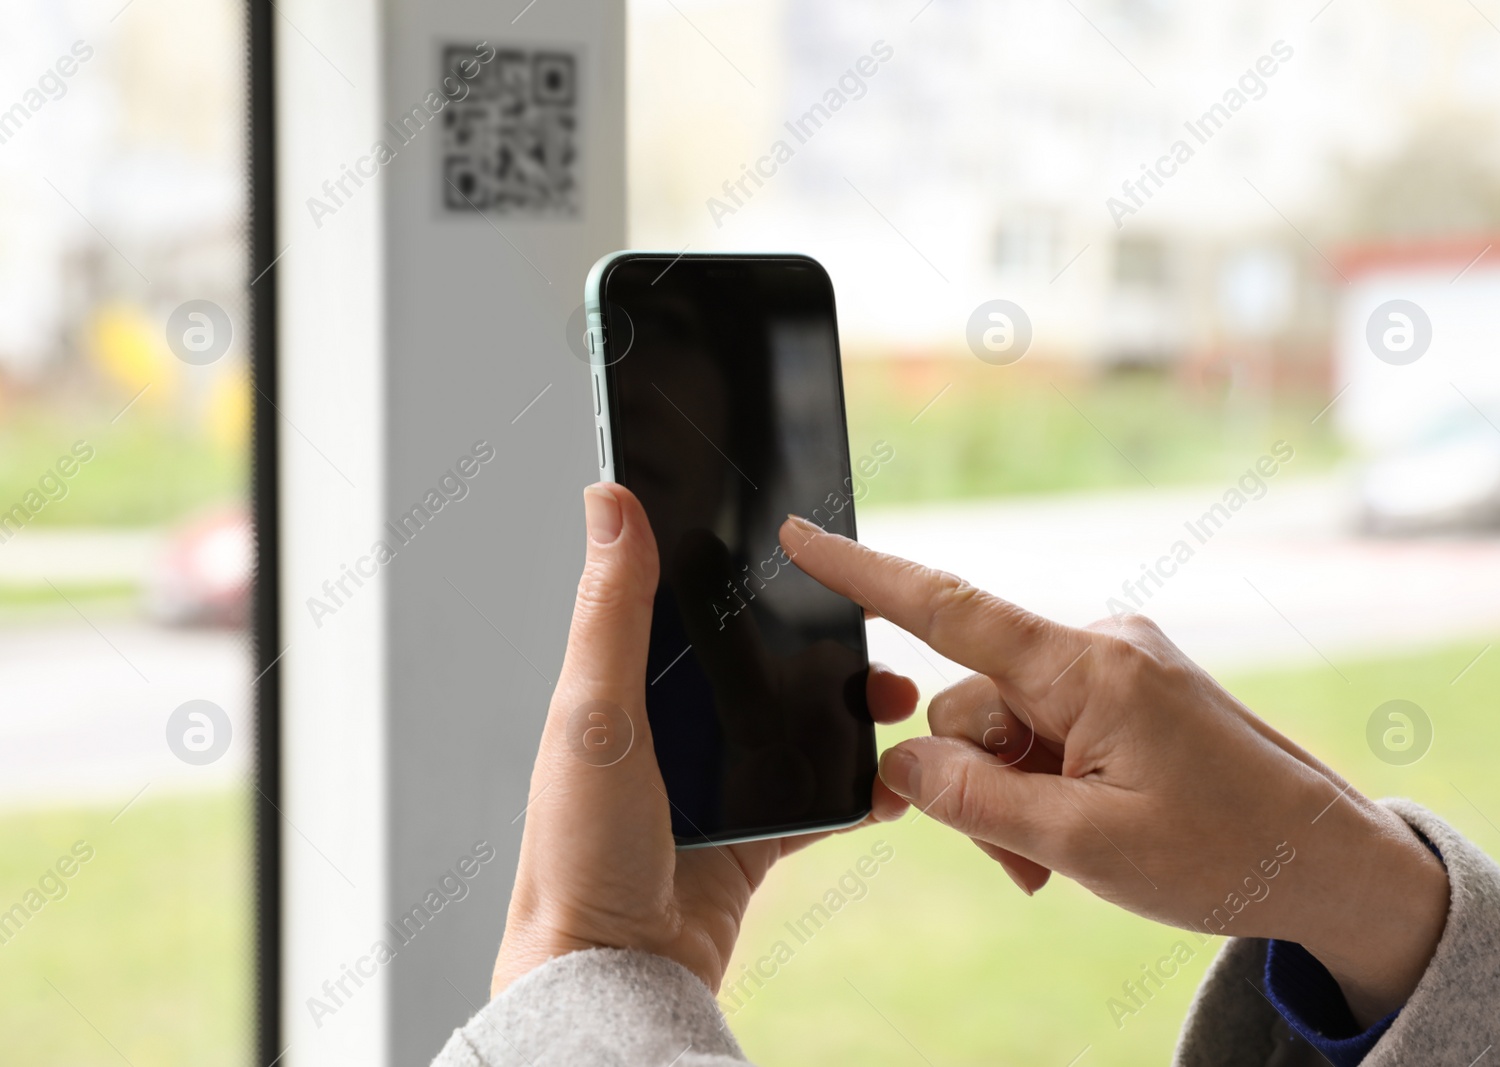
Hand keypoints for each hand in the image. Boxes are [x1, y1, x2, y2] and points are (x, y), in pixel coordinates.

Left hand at [490, 485, 918, 996]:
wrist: (615, 973)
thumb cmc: (580, 848)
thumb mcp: (594, 712)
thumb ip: (611, 609)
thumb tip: (608, 497)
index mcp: (625, 684)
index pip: (690, 603)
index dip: (744, 572)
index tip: (803, 546)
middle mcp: (674, 727)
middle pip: (763, 665)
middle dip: (825, 647)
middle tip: (872, 637)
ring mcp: (718, 782)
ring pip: (800, 727)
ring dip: (852, 714)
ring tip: (896, 704)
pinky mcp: (754, 836)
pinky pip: (820, 801)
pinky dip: (860, 790)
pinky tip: (892, 780)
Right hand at [778, 515, 1447, 1026]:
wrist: (1326, 863)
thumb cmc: (1224, 854)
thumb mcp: (1085, 844)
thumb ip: (976, 801)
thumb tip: (899, 766)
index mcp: (1089, 668)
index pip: (950, 608)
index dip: (864, 574)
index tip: (800, 536)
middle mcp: (1097, 646)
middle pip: (968, 701)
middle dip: (974, 782)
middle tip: (1026, 856)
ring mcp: (1113, 667)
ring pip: (1001, 726)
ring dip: (1010, 796)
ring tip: (1061, 856)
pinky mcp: (1124, 692)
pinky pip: (1042, 728)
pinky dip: (1038, 782)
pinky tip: (1074, 832)